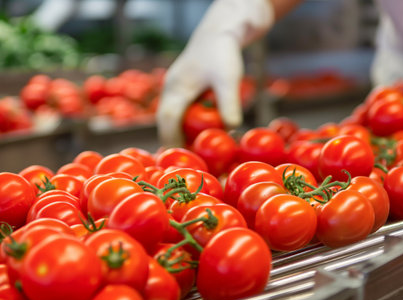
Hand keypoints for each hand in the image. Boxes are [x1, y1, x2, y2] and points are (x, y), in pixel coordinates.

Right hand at [157, 0, 273, 146]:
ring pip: (172, 118)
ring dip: (180, 134)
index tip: (180, 157)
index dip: (173, 139)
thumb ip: (229, 104)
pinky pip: (180, 112)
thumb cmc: (224, 53)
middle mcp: (171, 89)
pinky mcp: (184, 89)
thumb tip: (231, 130)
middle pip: (166, 121)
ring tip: (193, 152)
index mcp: (176, 87)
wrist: (222, 32)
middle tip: (187, 160)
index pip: (168, 119)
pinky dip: (186, 125)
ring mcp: (176, 88)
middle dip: (174, 141)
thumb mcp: (228, 79)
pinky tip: (198, 135)